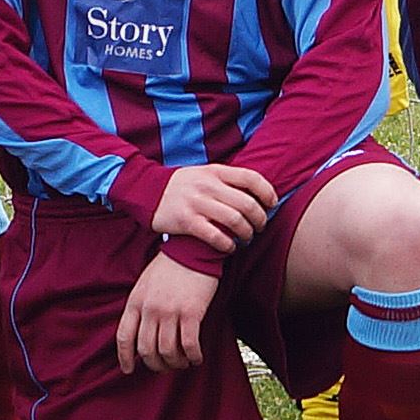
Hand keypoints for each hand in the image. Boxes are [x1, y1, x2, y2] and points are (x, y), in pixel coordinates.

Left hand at [116, 255, 221, 374]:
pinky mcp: (191, 312)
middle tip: (164, 366)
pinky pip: (189, 345)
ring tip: (182, 362)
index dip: (125, 358)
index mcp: (135, 302)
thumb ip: (141, 307)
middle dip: (155, 364)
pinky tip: (196, 358)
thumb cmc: (171, 266)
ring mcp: (169, 311)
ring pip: (167, 351)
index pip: (124, 337)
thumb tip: (141, 334)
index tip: (129, 369)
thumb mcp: (145, 284)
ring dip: (175, 363)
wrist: (193, 248)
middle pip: (146, 349)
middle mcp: (150, 309)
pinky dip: (193, 356)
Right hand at [146, 162, 275, 249]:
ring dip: (246, 233)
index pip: (251, 178)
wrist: (147, 191)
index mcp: (215, 171)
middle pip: (247, 203)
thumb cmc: (183, 185)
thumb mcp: (204, 173)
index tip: (272, 204)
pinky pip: (215, 236)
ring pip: (234, 221)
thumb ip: (227, 180)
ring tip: (246, 238)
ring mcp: (196, 203)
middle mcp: (208, 186)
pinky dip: (228, 244)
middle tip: (260, 227)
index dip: (267, 192)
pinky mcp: (186, 221)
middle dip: (260, 219)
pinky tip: (230, 247)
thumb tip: (258, 192)